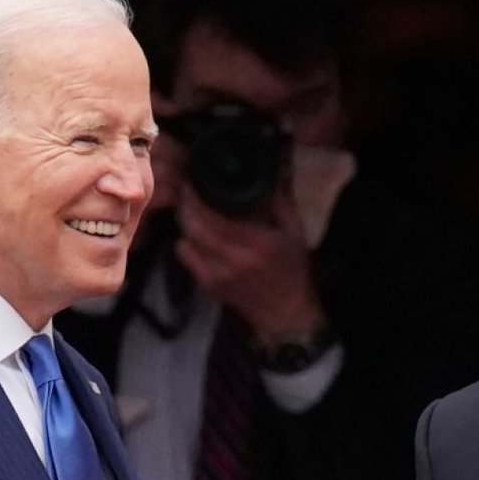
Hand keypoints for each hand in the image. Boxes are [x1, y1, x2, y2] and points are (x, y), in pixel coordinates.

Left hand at [174, 182, 324, 341]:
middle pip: (196, 226)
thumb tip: (273, 167)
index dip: (197, 198)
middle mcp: (236, 259)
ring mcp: (219, 274)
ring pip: (187, 240)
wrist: (285, 312)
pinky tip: (193, 232)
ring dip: (184, 221)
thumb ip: (281, 200)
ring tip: (187, 206)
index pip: (216, 216)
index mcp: (258, 243)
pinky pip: (185, 256)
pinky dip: (185, 241)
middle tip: (185, 189)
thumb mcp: (295, 231)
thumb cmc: (292, 268)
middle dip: (186, 205)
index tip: (192, 181)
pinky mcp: (209, 284)